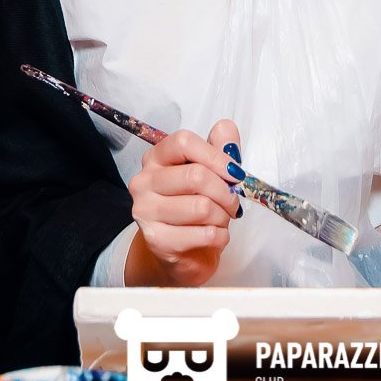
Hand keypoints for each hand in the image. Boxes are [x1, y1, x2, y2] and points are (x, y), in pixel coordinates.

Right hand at [125, 119, 242, 286]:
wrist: (179, 252)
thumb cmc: (194, 205)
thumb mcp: (210, 172)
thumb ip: (220, 148)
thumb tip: (225, 128)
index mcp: (156, 158)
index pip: (183, 142)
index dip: (216, 156)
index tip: (235, 172)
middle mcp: (144, 181)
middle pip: (195, 175)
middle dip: (225, 192)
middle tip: (233, 202)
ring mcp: (146, 211)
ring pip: (202, 207)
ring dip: (223, 216)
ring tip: (221, 219)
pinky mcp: (157, 241)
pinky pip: (204, 234)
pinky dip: (220, 236)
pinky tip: (216, 235)